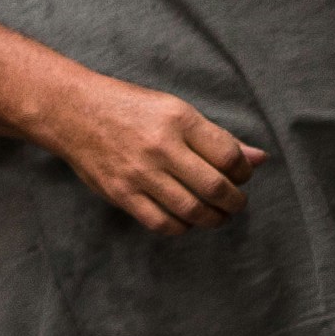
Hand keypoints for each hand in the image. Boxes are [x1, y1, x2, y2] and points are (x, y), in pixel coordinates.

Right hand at [38, 76, 269, 234]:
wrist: (74, 112)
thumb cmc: (131, 108)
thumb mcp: (176, 110)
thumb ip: (218, 138)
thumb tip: (260, 159)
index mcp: (179, 119)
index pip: (229, 156)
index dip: (244, 172)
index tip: (242, 176)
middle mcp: (161, 146)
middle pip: (215, 187)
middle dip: (235, 202)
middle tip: (236, 203)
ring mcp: (139, 173)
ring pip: (192, 211)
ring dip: (213, 219)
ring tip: (217, 215)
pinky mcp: (122, 194)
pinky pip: (162, 223)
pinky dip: (182, 227)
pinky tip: (187, 219)